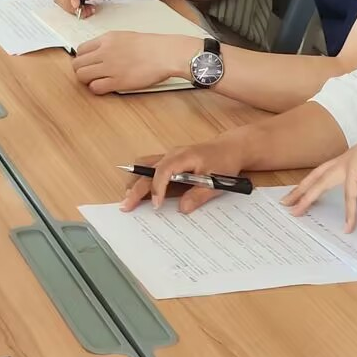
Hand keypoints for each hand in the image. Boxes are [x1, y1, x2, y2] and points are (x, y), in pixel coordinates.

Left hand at [71, 31, 194, 96]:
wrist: (165, 54)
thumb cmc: (152, 46)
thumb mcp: (125, 36)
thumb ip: (109, 44)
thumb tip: (98, 53)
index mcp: (106, 39)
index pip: (80, 49)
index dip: (82, 59)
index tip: (88, 63)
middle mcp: (104, 52)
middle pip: (77, 63)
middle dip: (81, 70)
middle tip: (90, 74)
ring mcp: (109, 67)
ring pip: (81, 76)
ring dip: (87, 80)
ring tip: (97, 80)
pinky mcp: (117, 82)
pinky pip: (95, 87)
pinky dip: (96, 89)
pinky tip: (105, 86)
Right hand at [122, 135, 248, 213]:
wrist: (230, 148)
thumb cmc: (225, 162)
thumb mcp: (217, 182)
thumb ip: (199, 195)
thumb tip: (182, 208)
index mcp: (184, 157)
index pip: (163, 170)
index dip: (157, 188)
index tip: (156, 205)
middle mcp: (172, 154)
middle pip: (147, 169)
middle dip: (136, 188)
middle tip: (126, 206)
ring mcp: (169, 156)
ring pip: (145, 165)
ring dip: (135, 181)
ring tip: (128, 199)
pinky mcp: (170, 160)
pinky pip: (150, 167)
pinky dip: (142, 179)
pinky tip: (140, 193)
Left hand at [286, 120, 356, 232]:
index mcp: (351, 161)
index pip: (326, 174)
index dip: (316, 188)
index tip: (306, 200)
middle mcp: (345, 161)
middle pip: (315, 176)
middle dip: (300, 189)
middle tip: (285, 202)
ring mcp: (348, 163)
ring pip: (320, 182)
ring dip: (306, 195)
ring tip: (292, 207)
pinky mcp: (355, 168)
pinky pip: (350, 194)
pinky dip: (350, 211)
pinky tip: (348, 226)